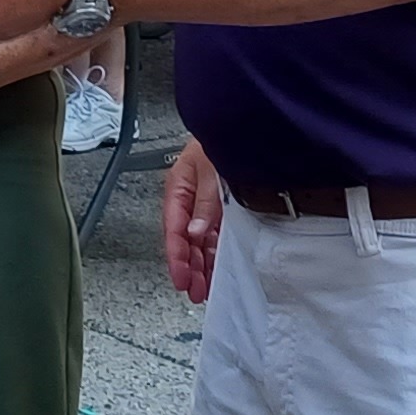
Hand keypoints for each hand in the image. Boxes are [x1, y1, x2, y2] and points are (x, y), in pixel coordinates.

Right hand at [163, 138, 224, 301]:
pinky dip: (214, 252)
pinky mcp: (221, 205)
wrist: (241, 123)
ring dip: (200, 264)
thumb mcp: (211, 169)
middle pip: (184, 240)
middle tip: (193, 291)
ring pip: (199, 240)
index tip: (180, 278)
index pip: (173, 229)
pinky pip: (214, 234)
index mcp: (178, 186)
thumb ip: (205, 202)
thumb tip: (195, 231)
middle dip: (188, 267)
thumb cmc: (220, 137)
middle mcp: (190, 197)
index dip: (176, 257)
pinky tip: (215, 267)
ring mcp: (205, 203)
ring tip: (204, 287)